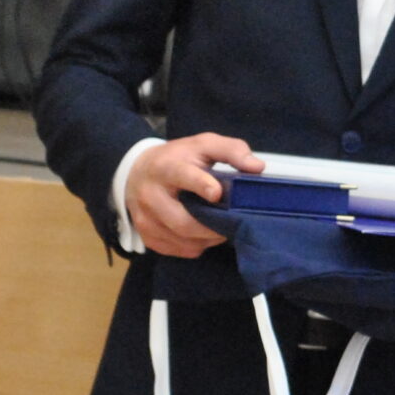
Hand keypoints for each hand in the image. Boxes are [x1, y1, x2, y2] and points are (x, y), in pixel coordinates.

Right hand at [123, 134, 260, 257]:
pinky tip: (204, 233)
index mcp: (165, 167)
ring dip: (209, 238)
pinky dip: (198, 245)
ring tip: (221, 226)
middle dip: (213, 226)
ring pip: (184, 240)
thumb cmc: (179, 158)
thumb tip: (257, 168)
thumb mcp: (204, 145)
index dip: (200, 185)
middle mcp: (150, 195)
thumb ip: (231, 150)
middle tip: (233, 222)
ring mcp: (145, 219)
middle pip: (183, 221)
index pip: (181, 176)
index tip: (218, 194)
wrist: (137, 172)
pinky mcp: (147, 237)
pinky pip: (180, 250)